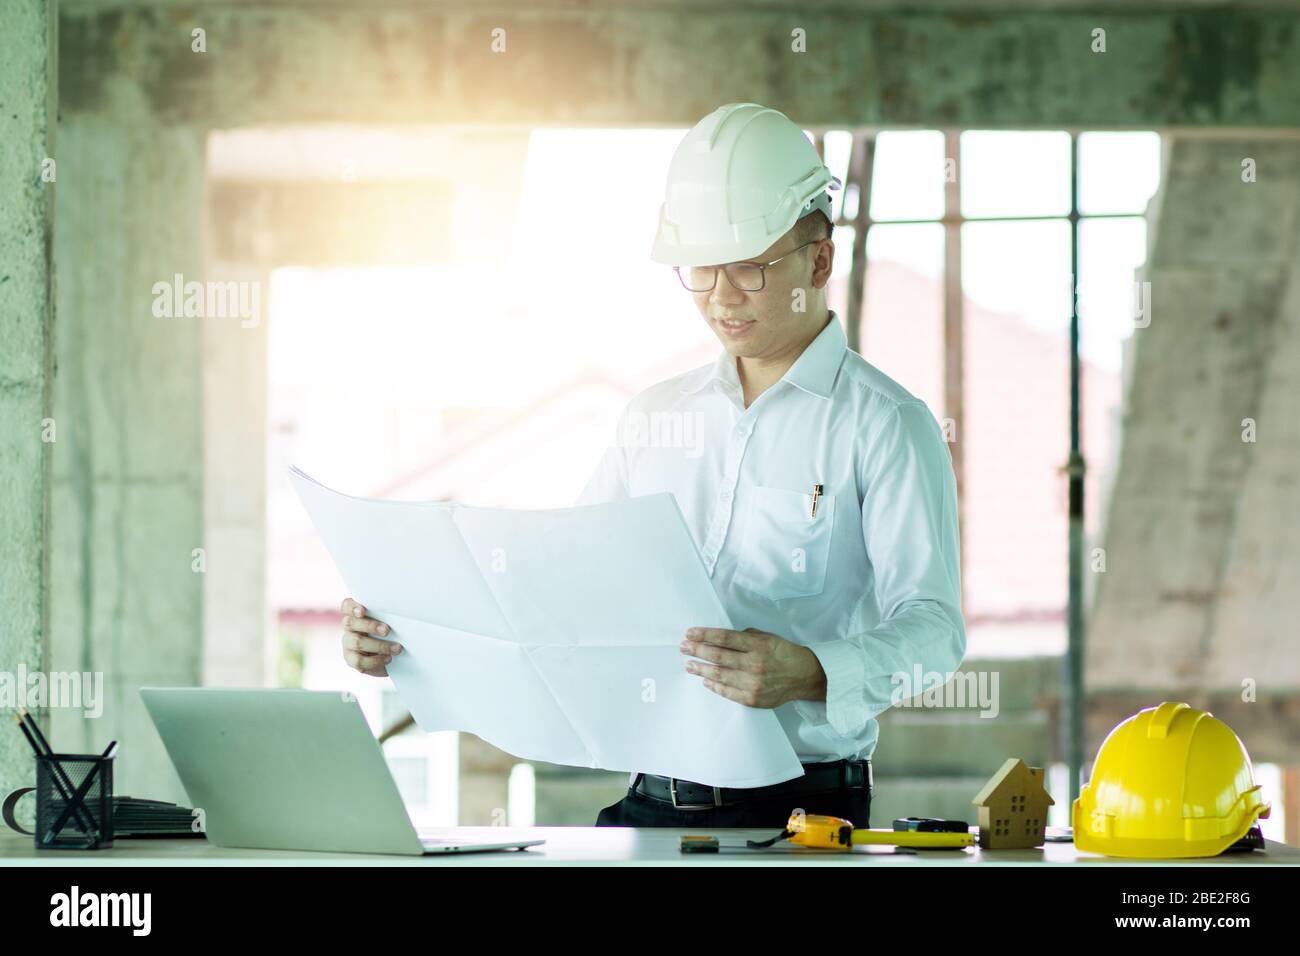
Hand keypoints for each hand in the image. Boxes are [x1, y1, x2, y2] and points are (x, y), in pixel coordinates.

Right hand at [340, 597, 401, 676]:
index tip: (362, 611)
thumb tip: (401, 614)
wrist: (391, 657)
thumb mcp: (391, 622)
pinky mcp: (351, 659)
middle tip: (387, 631)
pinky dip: (375, 660)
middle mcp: (349, 627)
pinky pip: (359, 661)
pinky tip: (388, 659)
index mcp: (356, 614)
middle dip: (370, 626)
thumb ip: (389, 616)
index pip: (347, 606)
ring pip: (357, 642)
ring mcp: (348, 643)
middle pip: (351, 623)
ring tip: (397, 648)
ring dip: (379, 645)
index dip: (352, 607)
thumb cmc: (391, 633)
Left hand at [680, 626, 825, 707]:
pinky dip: (714, 686)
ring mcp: (752, 683)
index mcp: (758, 645)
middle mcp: (754, 664)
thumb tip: (720, 637)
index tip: (690, 633)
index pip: (724, 638)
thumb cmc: (783, 654)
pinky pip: (727, 692)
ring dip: (701, 669)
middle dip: (697, 650)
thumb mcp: (767, 637)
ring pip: (719, 675)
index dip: (704, 635)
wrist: (804, 676)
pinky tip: (705, 680)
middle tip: (683, 647)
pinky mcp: (752, 699)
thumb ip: (744, 636)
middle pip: (718, 656)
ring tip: (689, 664)